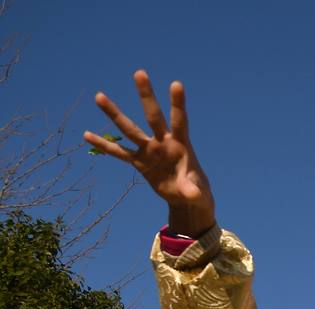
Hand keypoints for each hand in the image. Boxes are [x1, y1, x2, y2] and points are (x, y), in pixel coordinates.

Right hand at [85, 70, 214, 234]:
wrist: (185, 198)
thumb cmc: (196, 190)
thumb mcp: (196, 193)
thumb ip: (193, 190)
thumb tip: (191, 195)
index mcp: (181, 144)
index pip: (179, 120)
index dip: (177, 104)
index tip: (176, 83)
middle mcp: (163, 142)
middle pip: (153, 116)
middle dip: (146, 96)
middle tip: (140, 72)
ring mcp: (149, 149)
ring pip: (129, 129)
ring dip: (114, 113)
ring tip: (99, 96)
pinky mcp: (139, 161)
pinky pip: (118, 152)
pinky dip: (103, 145)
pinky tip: (87, 135)